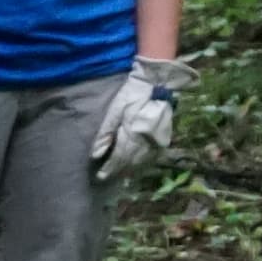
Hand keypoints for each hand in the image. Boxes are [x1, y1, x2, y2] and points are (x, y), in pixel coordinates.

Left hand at [89, 55, 195, 179]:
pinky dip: (144, 162)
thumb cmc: (131, 96)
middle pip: (131, 161)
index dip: (110, 168)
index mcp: (133, 134)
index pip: (119, 157)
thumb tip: (95, 155)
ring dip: (131, 169)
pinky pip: (154, 155)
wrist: (157, 84)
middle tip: (108, 176)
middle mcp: (147, 141)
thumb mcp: (114, 112)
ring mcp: (159, 140)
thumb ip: (105, 134)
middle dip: (119, 170)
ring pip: (143, 161)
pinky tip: (137, 165)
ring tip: (120, 174)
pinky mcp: (165, 137)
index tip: (100, 176)